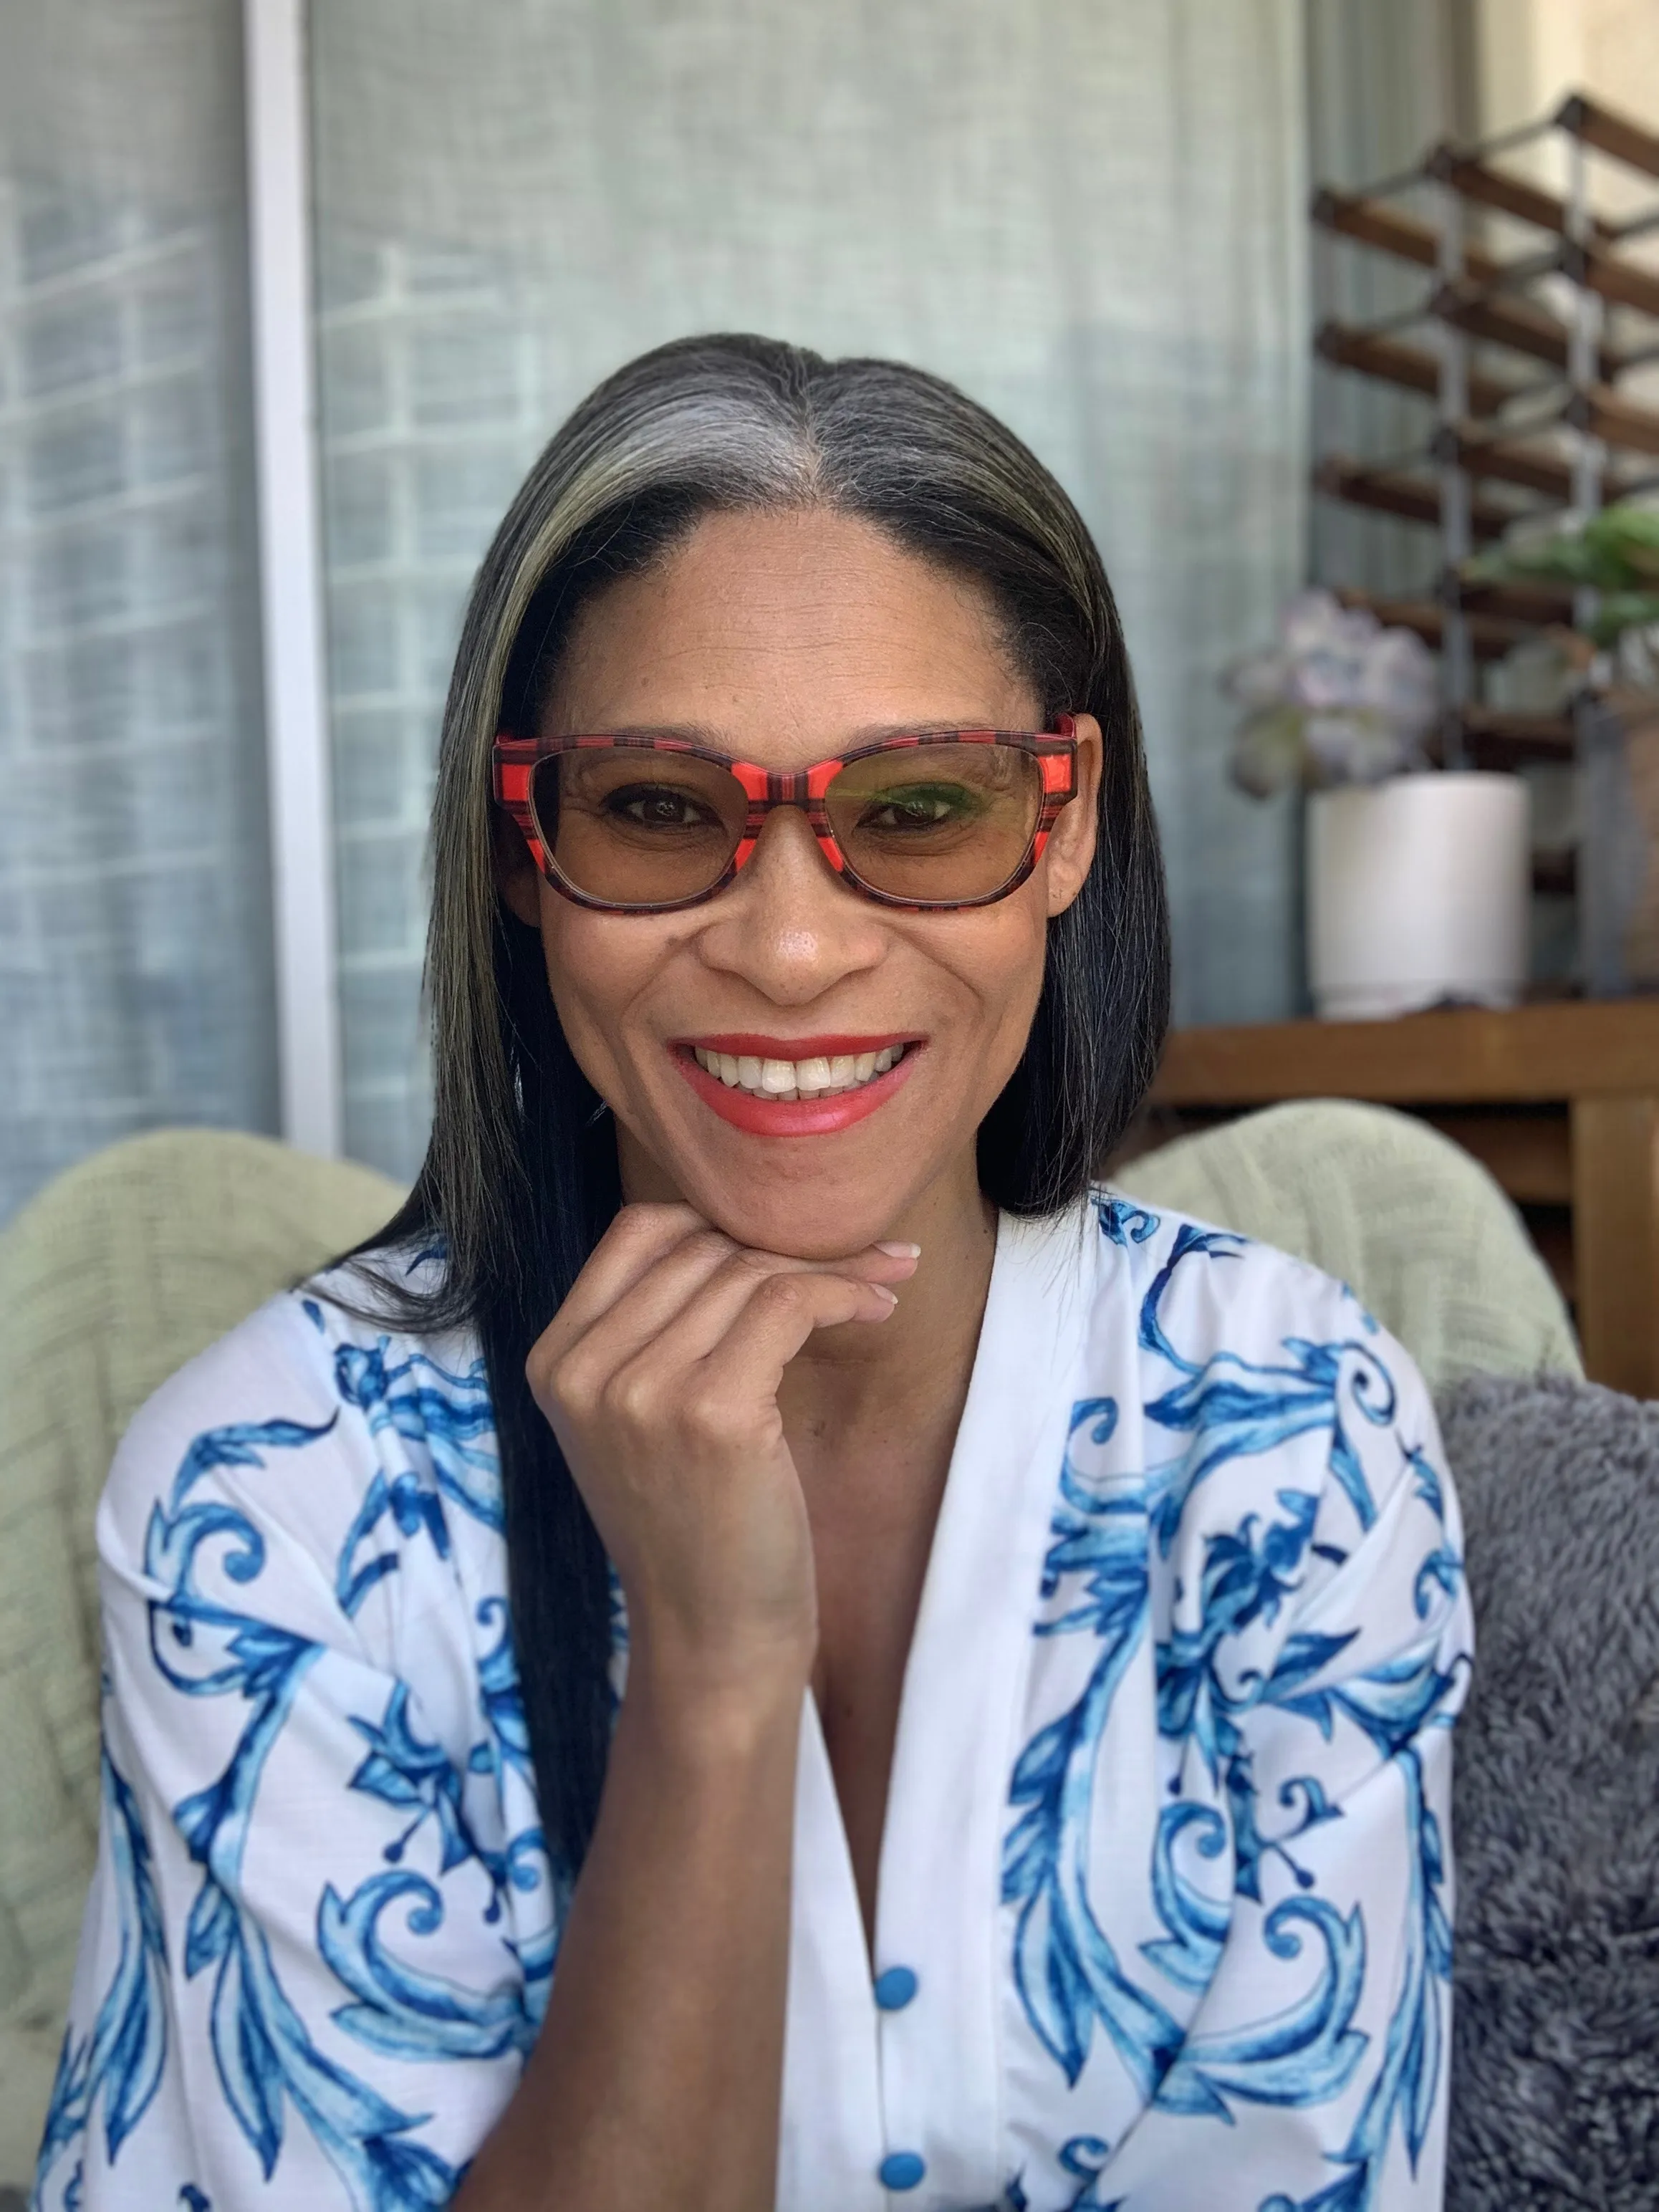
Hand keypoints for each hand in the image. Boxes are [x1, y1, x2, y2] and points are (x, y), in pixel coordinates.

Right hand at [525, 1205, 917, 1693]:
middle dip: (792, 1244)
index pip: (639, 1231)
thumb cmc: (696, 1526)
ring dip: (833, 1268)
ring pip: (751, 1270)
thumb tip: (746, 1223)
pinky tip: (876, 1310)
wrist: (711, 1640)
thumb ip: (658, 1329)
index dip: (723, 1220)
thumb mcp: (640, 1420)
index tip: (789, 1242)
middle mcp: (585, 1370)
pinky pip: (789, 1304)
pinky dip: (845, 1294)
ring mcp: (641, 1391)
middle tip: (864, 1260)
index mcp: (556, 1361)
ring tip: (880, 1284)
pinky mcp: (712, 1412)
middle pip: (704, 1246)